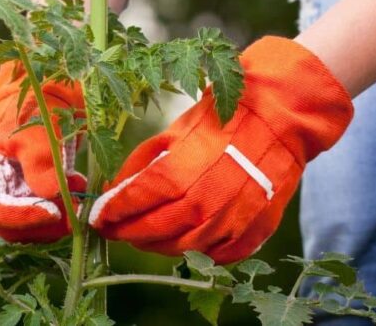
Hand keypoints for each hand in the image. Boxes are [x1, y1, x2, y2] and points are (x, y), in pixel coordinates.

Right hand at [0, 62, 85, 242]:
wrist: (45, 92)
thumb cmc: (36, 105)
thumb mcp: (39, 128)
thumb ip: (41, 160)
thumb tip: (49, 195)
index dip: (20, 216)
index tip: (52, 211)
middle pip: (6, 227)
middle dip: (41, 222)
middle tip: (74, 206)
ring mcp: (4, 197)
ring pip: (24, 229)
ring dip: (53, 220)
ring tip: (77, 191)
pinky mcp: (24, 200)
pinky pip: (37, 220)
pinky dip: (58, 213)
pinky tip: (75, 190)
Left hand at [88, 36, 352, 263]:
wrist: (279, 120)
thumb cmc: (221, 120)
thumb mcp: (174, 132)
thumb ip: (142, 163)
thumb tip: (115, 190)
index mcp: (180, 172)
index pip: (135, 203)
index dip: (113, 213)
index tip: (97, 218)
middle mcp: (205, 203)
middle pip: (155, 231)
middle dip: (129, 233)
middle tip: (115, 231)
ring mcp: (231, 221)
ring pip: (183, 248)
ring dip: (157, 245)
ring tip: (144, 235)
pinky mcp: (253, 232)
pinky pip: (217, 255)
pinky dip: (197, 251)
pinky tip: (184, 240)